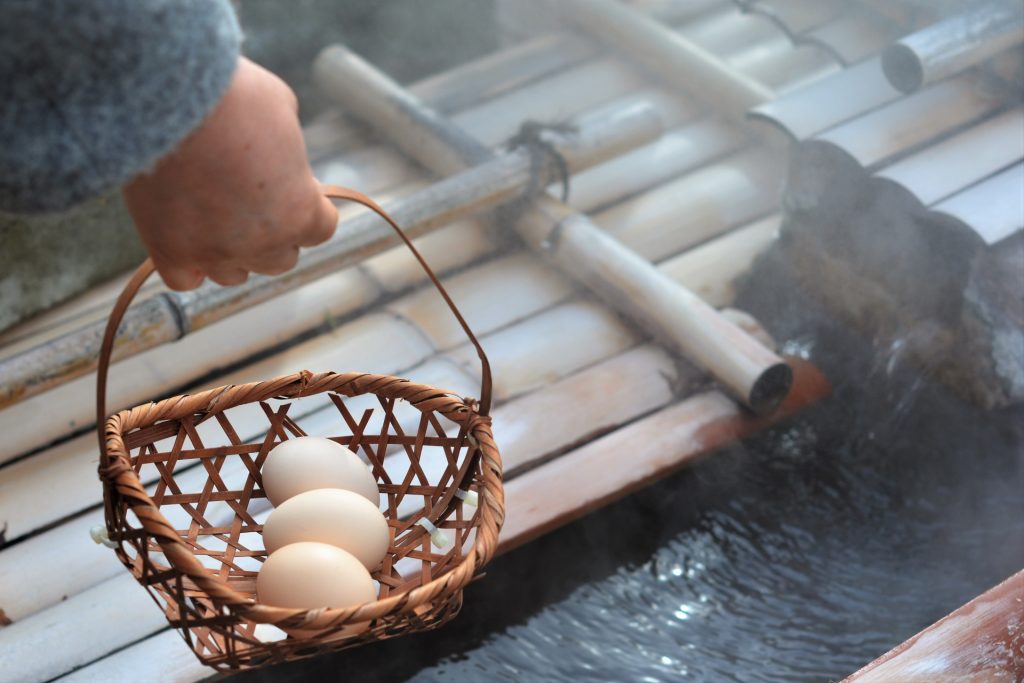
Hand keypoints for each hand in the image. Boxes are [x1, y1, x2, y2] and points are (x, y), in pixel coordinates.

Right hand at [122, 57, 338, 289]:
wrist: (168, 96)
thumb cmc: (233, 96)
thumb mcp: (281, 108)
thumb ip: (287, 145)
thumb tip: (279, 151)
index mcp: (302, 211)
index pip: (321, 229)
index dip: (308, 207)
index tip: (292, 188)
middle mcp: (264, 242)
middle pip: (281, 259)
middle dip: (273, 233)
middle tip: (252, 201)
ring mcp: (216, 252)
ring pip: (235, 274)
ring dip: (234, 253)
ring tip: (217, 221)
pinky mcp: (170, 251)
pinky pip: (185, 280)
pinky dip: (189, 267)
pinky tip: (186, 245)